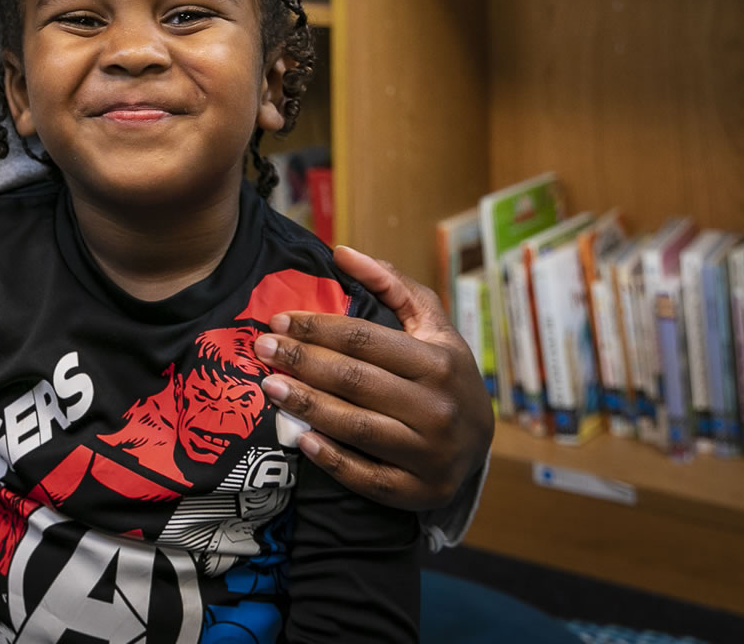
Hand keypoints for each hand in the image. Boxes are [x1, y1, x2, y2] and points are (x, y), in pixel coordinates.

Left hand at [253, 246, 494, 511]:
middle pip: (354, 380)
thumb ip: (391, 285)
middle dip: (301, 361)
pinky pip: (366, 477)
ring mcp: (429, 455)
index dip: (317, 328)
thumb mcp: (431, 325)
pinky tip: (300, 439)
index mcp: (439, 362)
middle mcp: (437, 409)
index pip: (364, 340)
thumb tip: (341, 252)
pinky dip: (331, 459)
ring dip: (306, 405)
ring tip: (269, 386)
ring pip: (355, 426)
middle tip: (262, 348)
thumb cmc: (445, 373)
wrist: (481, 445)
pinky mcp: (417, 492)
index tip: (279, 320)